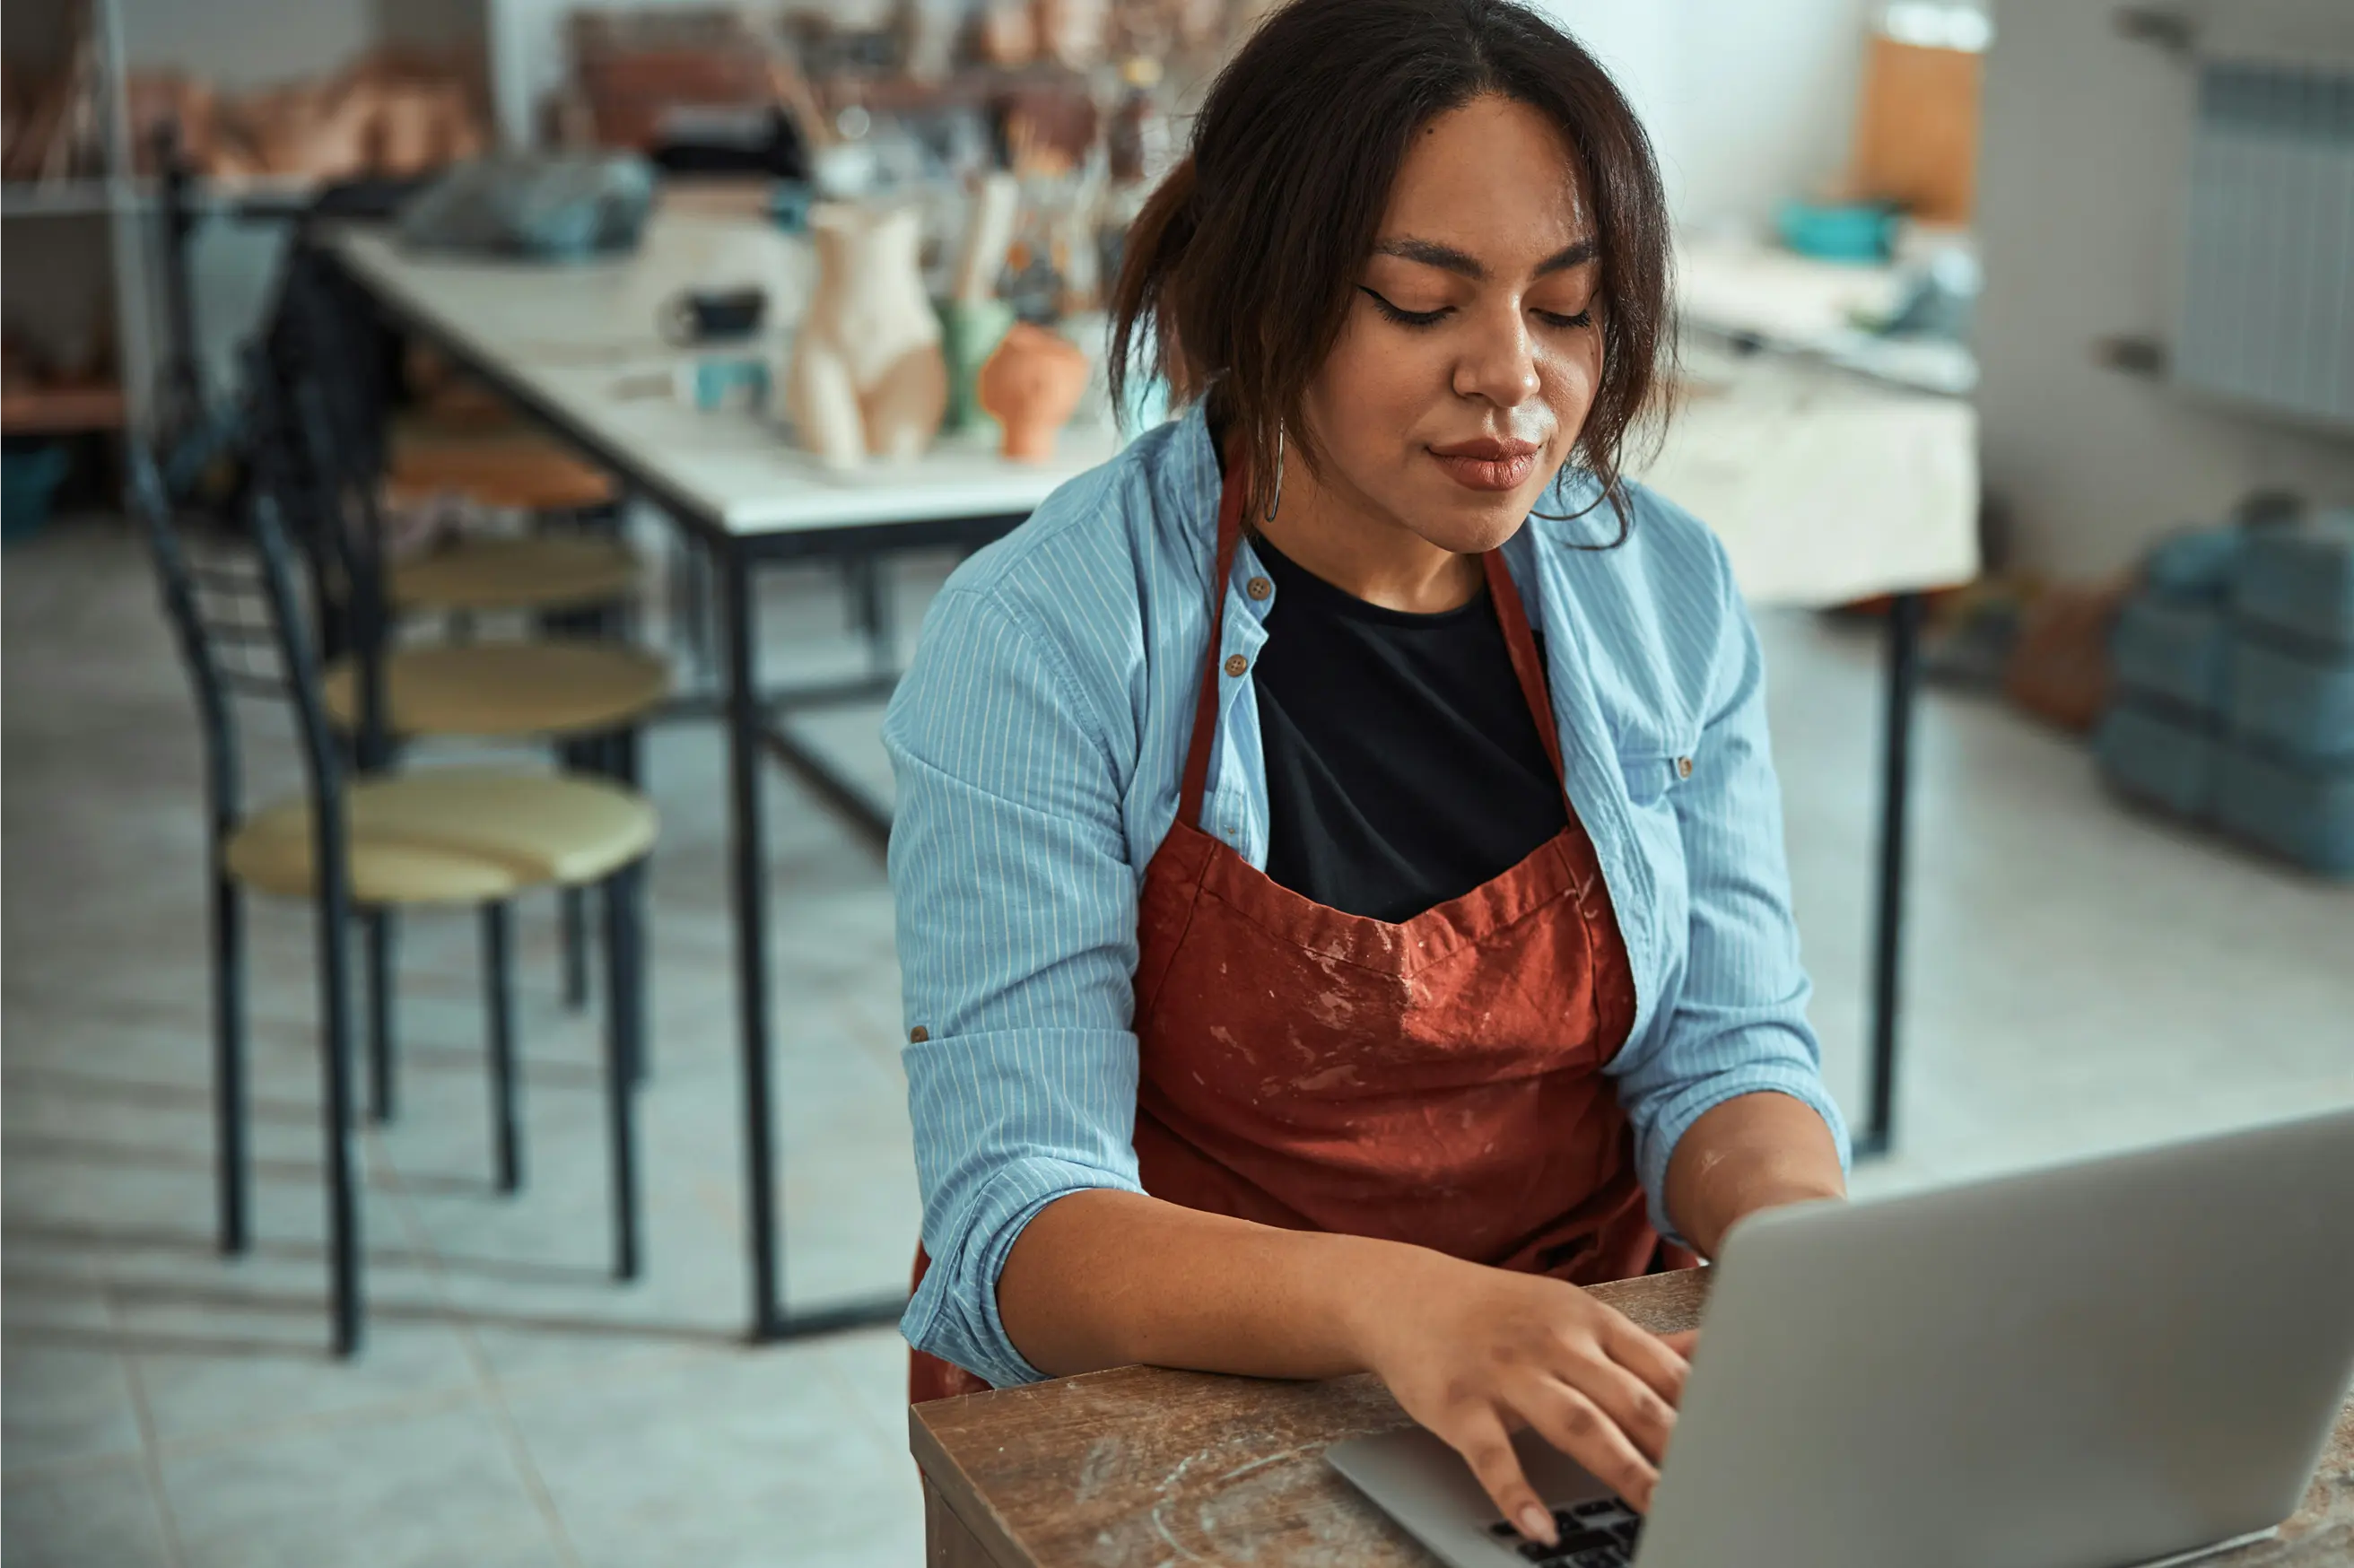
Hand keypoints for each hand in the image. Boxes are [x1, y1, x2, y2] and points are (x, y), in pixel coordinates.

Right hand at [1345, 1249, 1690, 1544]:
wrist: (1403, 1295)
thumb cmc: (1498, 1313)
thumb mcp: (1569, 1313)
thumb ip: (1639, 1344)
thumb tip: (1711, 1352)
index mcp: (1587, 1320)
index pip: (1661, 1369)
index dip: (1703, 1412)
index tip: (1737, 1451)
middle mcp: (1553, 1342)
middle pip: (1629, 1399)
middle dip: (1676, 1448)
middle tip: (1715, 1491)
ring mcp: (1505, 1373)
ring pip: (1576, 1424)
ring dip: (1622, 1468)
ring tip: (1659, 1511)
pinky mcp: (1459, 1405)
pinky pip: (1494, 1456)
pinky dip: (1518, 1494)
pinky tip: (1541, 1528)